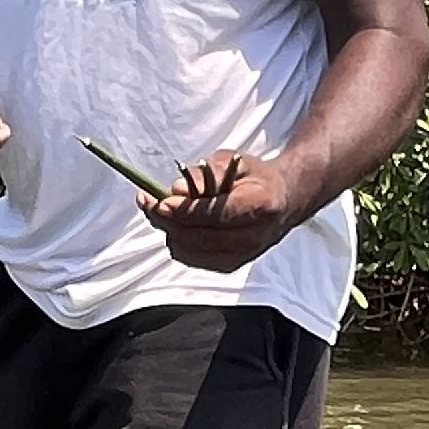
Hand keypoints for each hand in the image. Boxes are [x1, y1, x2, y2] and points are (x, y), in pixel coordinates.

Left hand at [141, 149, 308, 273]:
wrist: (282, 202)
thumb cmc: (256, 179)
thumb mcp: (235, 162)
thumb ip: (208, 173)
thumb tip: (177, 189)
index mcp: (261, 205)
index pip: (217, 214)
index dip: (185, 210)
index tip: (161, 201)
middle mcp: (253, 237)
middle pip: (199, 237)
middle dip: (167, 219)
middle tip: (146, 199)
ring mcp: (242, 256)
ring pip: (190, 250)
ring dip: (168, 229)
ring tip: (157, 207)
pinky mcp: (229, 266)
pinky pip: (190, 257)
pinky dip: (175, 239)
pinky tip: (171, 221)